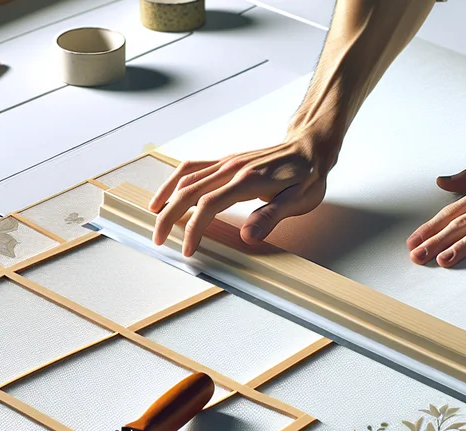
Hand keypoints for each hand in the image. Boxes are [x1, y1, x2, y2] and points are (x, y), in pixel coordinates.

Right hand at [150, 133, 337, 255]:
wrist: (310, 146)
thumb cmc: (307, 175)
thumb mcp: (299, 201)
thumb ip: (271, 216)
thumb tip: (248, 236)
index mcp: (248, 180)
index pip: (209, 205)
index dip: (194, 229)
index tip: (188, 249)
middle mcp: (232, 168)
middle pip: (189, 190)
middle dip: (169, 216)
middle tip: (158, 238)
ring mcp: (227, 162)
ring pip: (186, 176)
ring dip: (167, 196)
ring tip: (155, 216)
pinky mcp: (227, 160)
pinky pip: (194, 167)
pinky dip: (176, 180)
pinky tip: (170, 192)